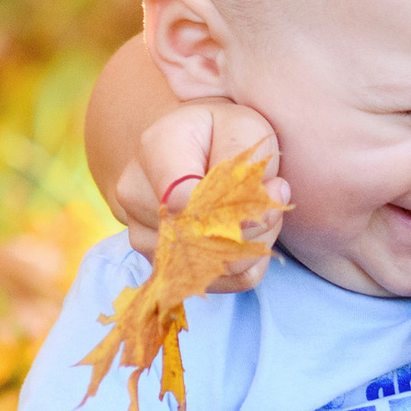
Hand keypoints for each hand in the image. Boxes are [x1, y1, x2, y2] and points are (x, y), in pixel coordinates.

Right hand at [117, 100, 289, 292]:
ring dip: (252, 244)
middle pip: (202, 237)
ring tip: (256, 210)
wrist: (200, 148)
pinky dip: (245, 264)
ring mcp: (144, 236)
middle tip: (274, 193)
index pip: (186, 197)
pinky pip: (219, 283)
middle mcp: (136, 196)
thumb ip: (248, 161)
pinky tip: (247, 235)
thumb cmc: (225, 132)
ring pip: (213, 265)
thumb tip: (266, 197)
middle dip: (256, 224)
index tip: (274, 187)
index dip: (237, 205)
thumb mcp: (243, 127)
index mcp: (156, 149)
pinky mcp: (163, 265)